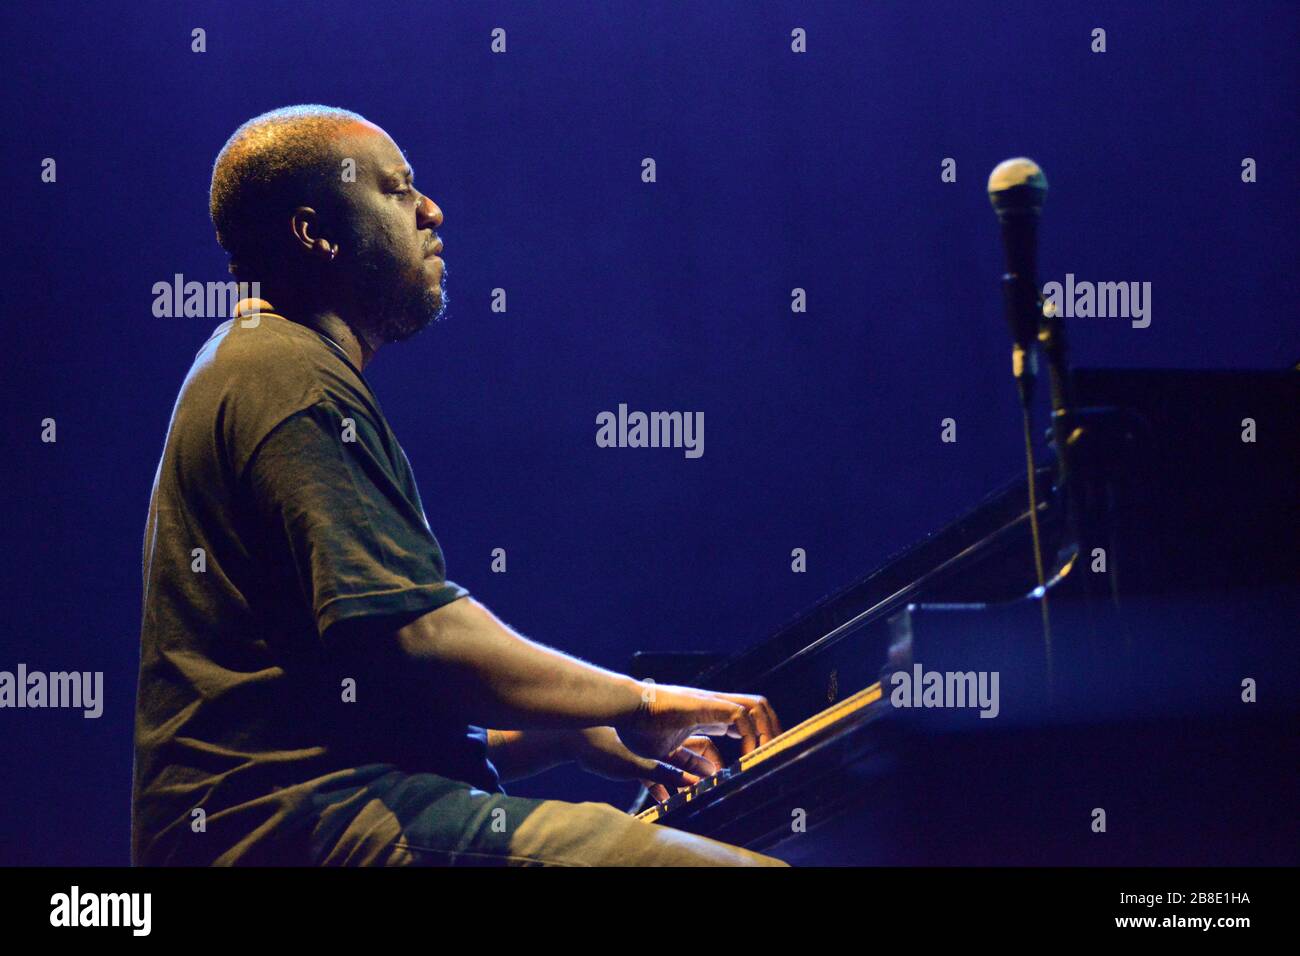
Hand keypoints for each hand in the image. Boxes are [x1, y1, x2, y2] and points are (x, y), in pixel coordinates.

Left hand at [571, 727, 722, 801]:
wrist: (573, 739)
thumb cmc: (603, 745)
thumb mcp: (635, 766)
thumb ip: (663, 774)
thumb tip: (692, 782)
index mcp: (665, 734)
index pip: (699, 747)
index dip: (710, 762)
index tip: (718, 777)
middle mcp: (659, 739)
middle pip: (687, 758)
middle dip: (697, 774)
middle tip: (706, 789)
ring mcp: (645, 750)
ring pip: (670, 768)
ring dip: (678, 783)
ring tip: (687, 797)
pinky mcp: (631, 762)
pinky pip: (651, 775)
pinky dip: (658, 788)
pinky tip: (664, 800)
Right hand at [616, 682, 781, 762]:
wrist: (621, 711)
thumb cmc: (636, 731)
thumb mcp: (666, 755)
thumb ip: (685, 765)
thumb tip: (704, 778)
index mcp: (702, 717)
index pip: (741, 721)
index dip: (755, 738)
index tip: (761, 761)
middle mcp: (711, 707)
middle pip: (754, 710)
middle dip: (770, 732)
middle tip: (773, 758)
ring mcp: (710, 702)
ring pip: (755, 707)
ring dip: (766, 731)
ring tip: (767, 757)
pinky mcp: (705, 703)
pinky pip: (740, 715)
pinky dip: (750, 734)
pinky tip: (748, 755)